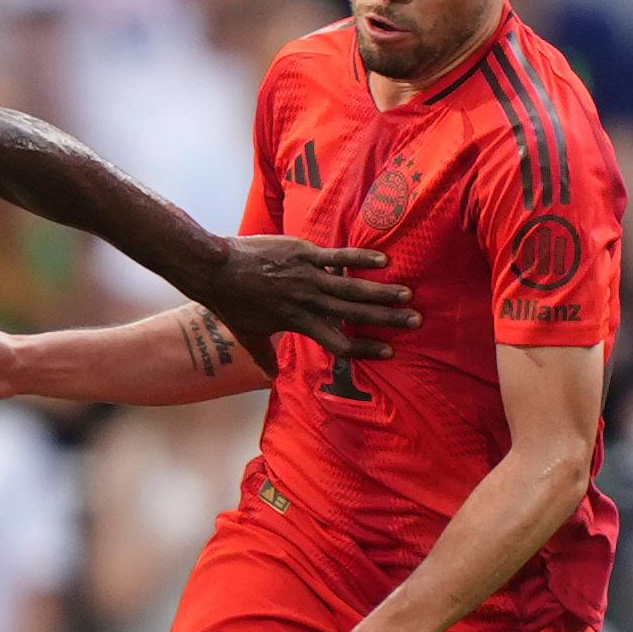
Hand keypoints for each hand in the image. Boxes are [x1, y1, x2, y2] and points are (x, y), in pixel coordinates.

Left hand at [201, 235, 414, 361]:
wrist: (217, 270)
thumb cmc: (231, 304)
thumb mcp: (248, 335)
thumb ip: (264, 357)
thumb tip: (272, 378)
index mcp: (299, 324)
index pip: (339, 342)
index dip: (365, 348)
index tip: (390, 352)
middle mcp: (308, 303)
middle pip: (354, 315)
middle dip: (386, 319)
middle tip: (415, 321)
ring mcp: (308, 277)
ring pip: (352, 287)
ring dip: (381, 292)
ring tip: (407, 295)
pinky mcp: (304, 254)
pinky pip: (338, 257)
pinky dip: (361, 259)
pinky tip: (383, 262)